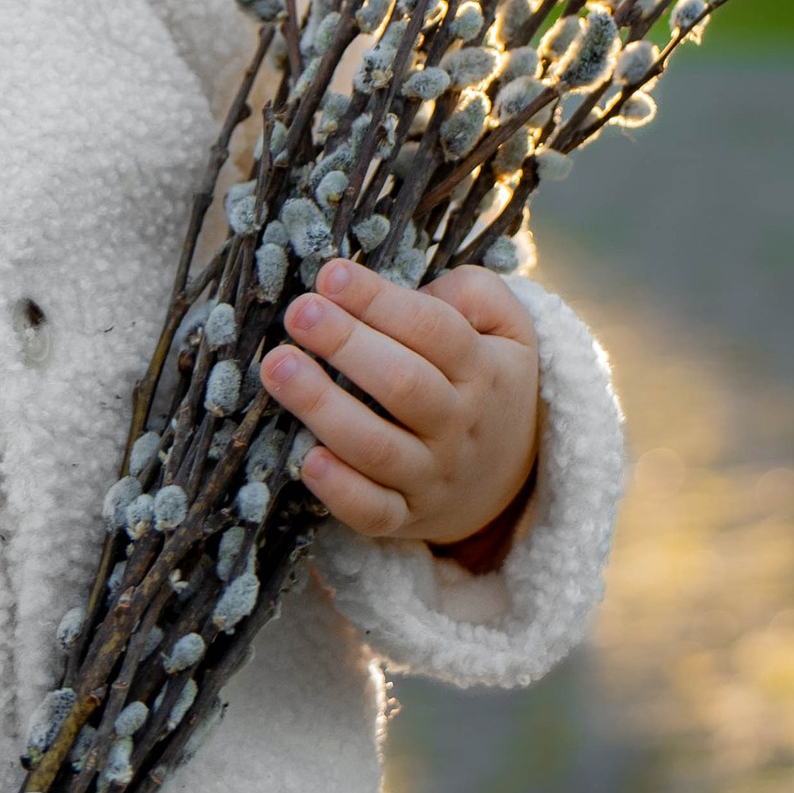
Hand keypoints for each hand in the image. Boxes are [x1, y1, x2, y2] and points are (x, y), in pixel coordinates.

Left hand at [259, 259, 540, 547]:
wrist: (514, 478)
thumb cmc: (491, 381)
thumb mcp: (508, 327)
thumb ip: (474, 293)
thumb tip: (419, 287)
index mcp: (483, 369)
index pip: (431, 328)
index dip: (378, 300)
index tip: (330, 275)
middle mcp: (459, 424)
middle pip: (402, 383)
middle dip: (345, 343)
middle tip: (299, 312)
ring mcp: (432, 475)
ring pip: (377, 447)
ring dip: (322, 407)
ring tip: (279, 367)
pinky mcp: (406, 517)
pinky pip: (373, 512)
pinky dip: (339, 491)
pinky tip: (306, 460)